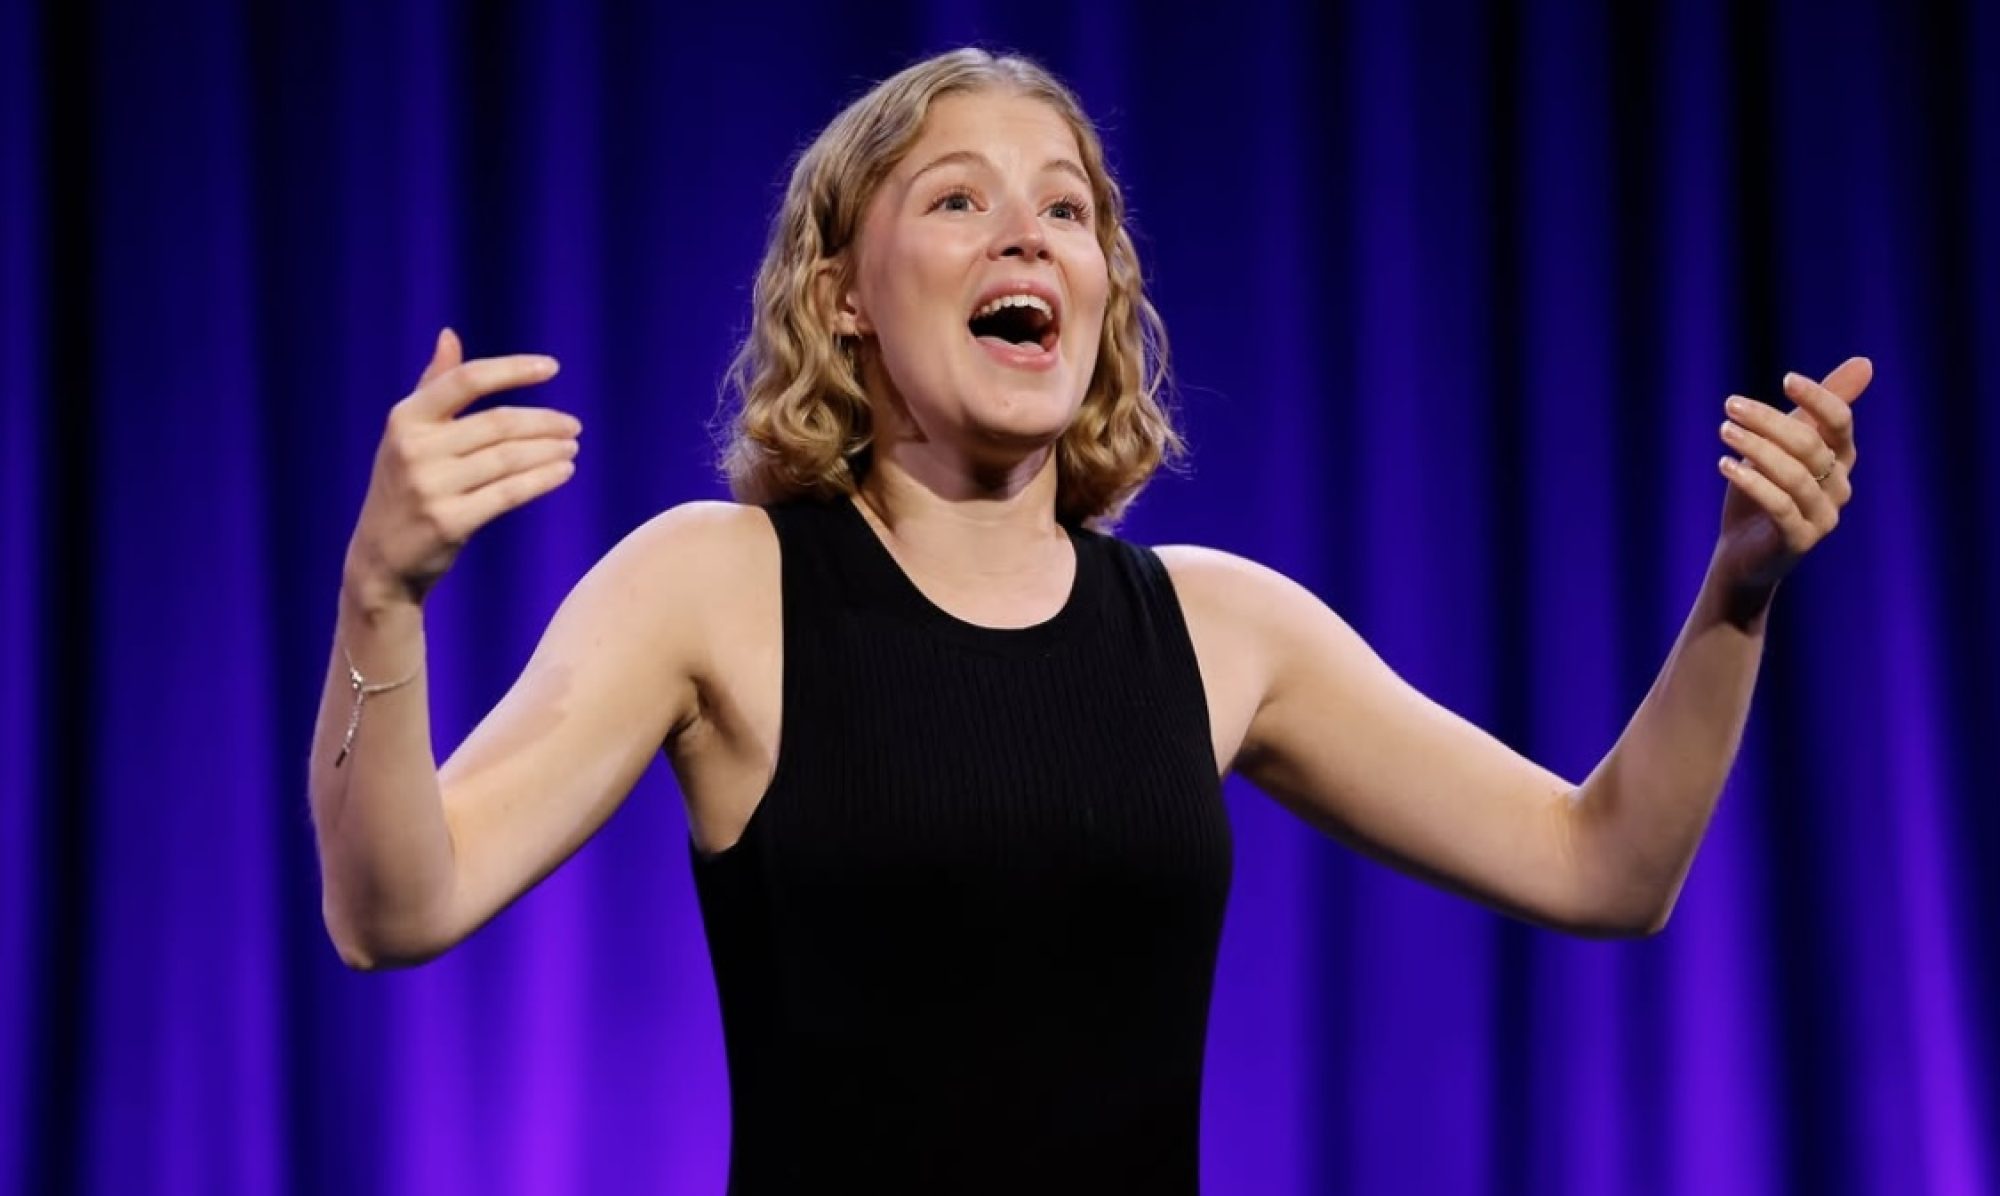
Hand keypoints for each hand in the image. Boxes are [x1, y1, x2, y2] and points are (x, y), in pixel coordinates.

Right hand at [344, 329, 579, 608]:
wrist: (380, 558)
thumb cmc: (403, 486)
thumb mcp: (408, 435)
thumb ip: (433, 386)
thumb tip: (449, 335)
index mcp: (405, 419)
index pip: (466, 380)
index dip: (513, 370)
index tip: (552, 368)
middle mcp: (415, 449)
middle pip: (498, 423)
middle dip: (544, 422)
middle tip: (574, 425)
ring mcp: (431, 487)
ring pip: (509, 458)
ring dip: (549, 451)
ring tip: (572, 447)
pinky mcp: (450, 522)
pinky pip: (509, 494)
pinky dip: (542, 480)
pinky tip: (563, 472)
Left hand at [1712, 356, 1872, 591]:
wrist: (1742, 554)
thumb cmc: (1762, 492)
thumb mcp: (1782, 446)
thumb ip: (1814, 410)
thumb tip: (1865, 362)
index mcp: (1839, 459)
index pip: (1840, 422)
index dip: (1819, 399)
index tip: (1787, 379)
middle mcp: (1838, 487)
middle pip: (1809, 445)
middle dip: (1768, 421)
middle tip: (1731, 405)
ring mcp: (1823, 517)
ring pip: (1794, 475)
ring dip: (1756, 448)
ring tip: (1724, 431)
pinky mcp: (1799, 541)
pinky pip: (1780, 506)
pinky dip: (1753, 482)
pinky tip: (1725, 464)